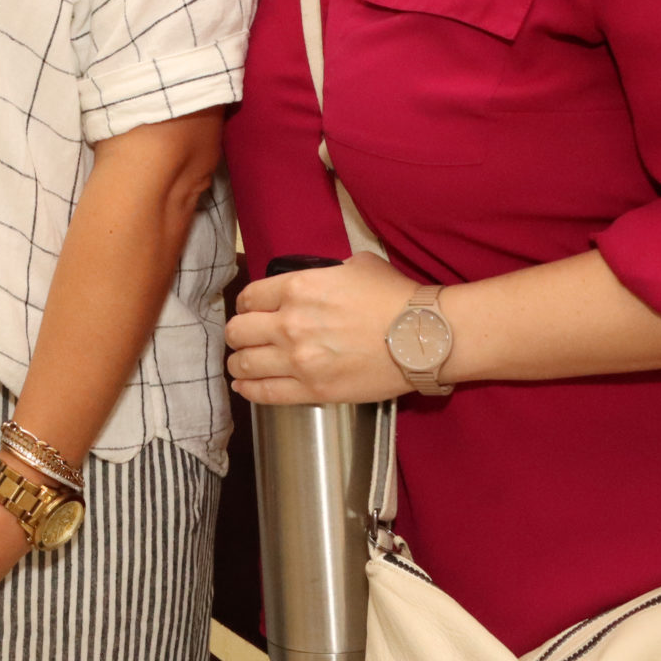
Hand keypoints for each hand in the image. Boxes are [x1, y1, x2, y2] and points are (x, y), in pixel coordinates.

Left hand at [226, 251, 421, 404]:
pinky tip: (244, 388)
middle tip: (244, 338)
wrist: (422, 337)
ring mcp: (299, 360)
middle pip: (238, 331)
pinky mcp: (312, 391)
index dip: (246, 305)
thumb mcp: (355, 266)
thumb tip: (321, 279)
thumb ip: (326, 273)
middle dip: (238, 334)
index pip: (249, 297)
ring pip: (244, 364)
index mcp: (297, 288)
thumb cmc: (395, 298)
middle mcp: (289, 323)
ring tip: (241, 365)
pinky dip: (248, 391)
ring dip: (238, 364)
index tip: (251, 312)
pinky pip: (265, 394)